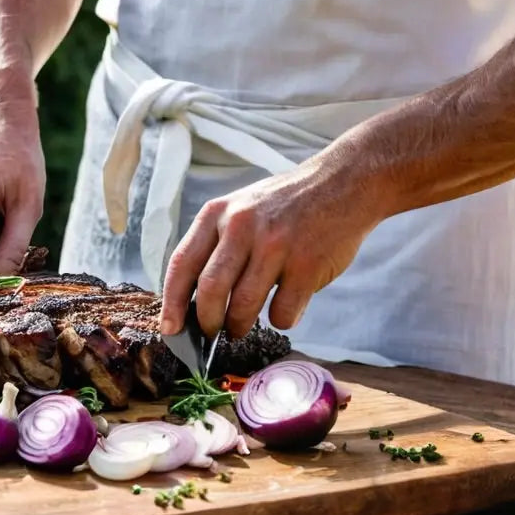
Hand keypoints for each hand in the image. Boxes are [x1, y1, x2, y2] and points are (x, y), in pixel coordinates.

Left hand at [158, 162, 386, 339]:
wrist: (345, 182)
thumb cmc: (286, 204)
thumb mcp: (241, 208)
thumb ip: (217, 244)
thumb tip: (191, 299)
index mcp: (218, 213)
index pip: (182, 264)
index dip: (172, 302)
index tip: (169, 329)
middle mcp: (242, 226)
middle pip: (210, 290)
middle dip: (207, 322)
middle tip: (212, 332)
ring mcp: (276, 245)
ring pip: (244, 306)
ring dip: (239, 326)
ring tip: (241, 326)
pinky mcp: (307, 264)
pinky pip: (282, 311)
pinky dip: (280, 320)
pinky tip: (285, 308)